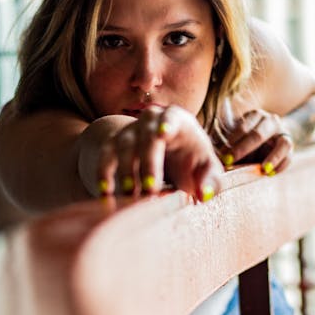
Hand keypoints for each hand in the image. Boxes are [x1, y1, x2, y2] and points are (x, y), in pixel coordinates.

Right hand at [97, 105, 223, 201]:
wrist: (165, 155)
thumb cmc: (191, 161)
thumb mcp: (206, 169)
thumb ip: (211, 181)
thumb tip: (204, 195)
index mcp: (177, 119)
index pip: (172, 118)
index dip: (167, 125)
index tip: (163, 134)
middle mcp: (150, 120)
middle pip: (146, 138)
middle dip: (148, 164)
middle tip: (151, 189)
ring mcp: (129, 131)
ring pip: (123, 147)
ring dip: (126, 172)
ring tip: (131, 195)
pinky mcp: (112, 145)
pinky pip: (105, 157)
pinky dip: (103, 174)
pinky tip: (105, 193)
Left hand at [218, 109, 293, 175]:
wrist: (266, 141)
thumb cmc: (244, 141)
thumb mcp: (235, 139)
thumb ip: (228, 147)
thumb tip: (216, 160)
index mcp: (255, 116)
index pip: (243, 127)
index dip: (232, 142)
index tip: (222, 156)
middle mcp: (271, 122)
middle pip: (259, 134)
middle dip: (244, 149)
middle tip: (230, 162)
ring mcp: (283, 134)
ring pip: (283, 143)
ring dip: (273, 157)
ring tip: (263, 169)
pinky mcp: (289, 148)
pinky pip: (289, 156)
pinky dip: (281, 165)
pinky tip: (269, 174)